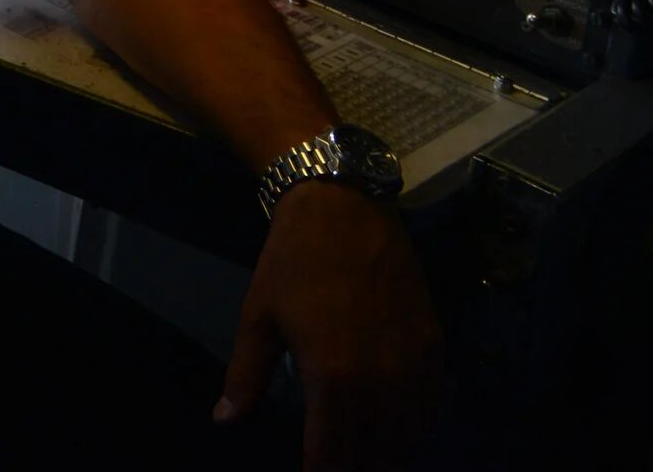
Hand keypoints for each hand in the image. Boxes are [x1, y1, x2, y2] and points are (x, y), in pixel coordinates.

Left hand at [220, 183, 439, 469]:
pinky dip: (413, 428)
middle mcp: (381, 384)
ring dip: (385, 454)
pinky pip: (430, 408)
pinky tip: (395, 433)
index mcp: (332, 380)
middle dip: (355, 467)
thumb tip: (224, 419)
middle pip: (374, 455)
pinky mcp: (435, 351)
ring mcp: (414, 369)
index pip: (331, 454)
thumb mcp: (258, 320)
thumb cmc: (291, 264)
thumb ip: (245, 376)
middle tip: (334, 463)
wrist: (345, 212)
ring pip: (407, 438)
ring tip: (363, 457)